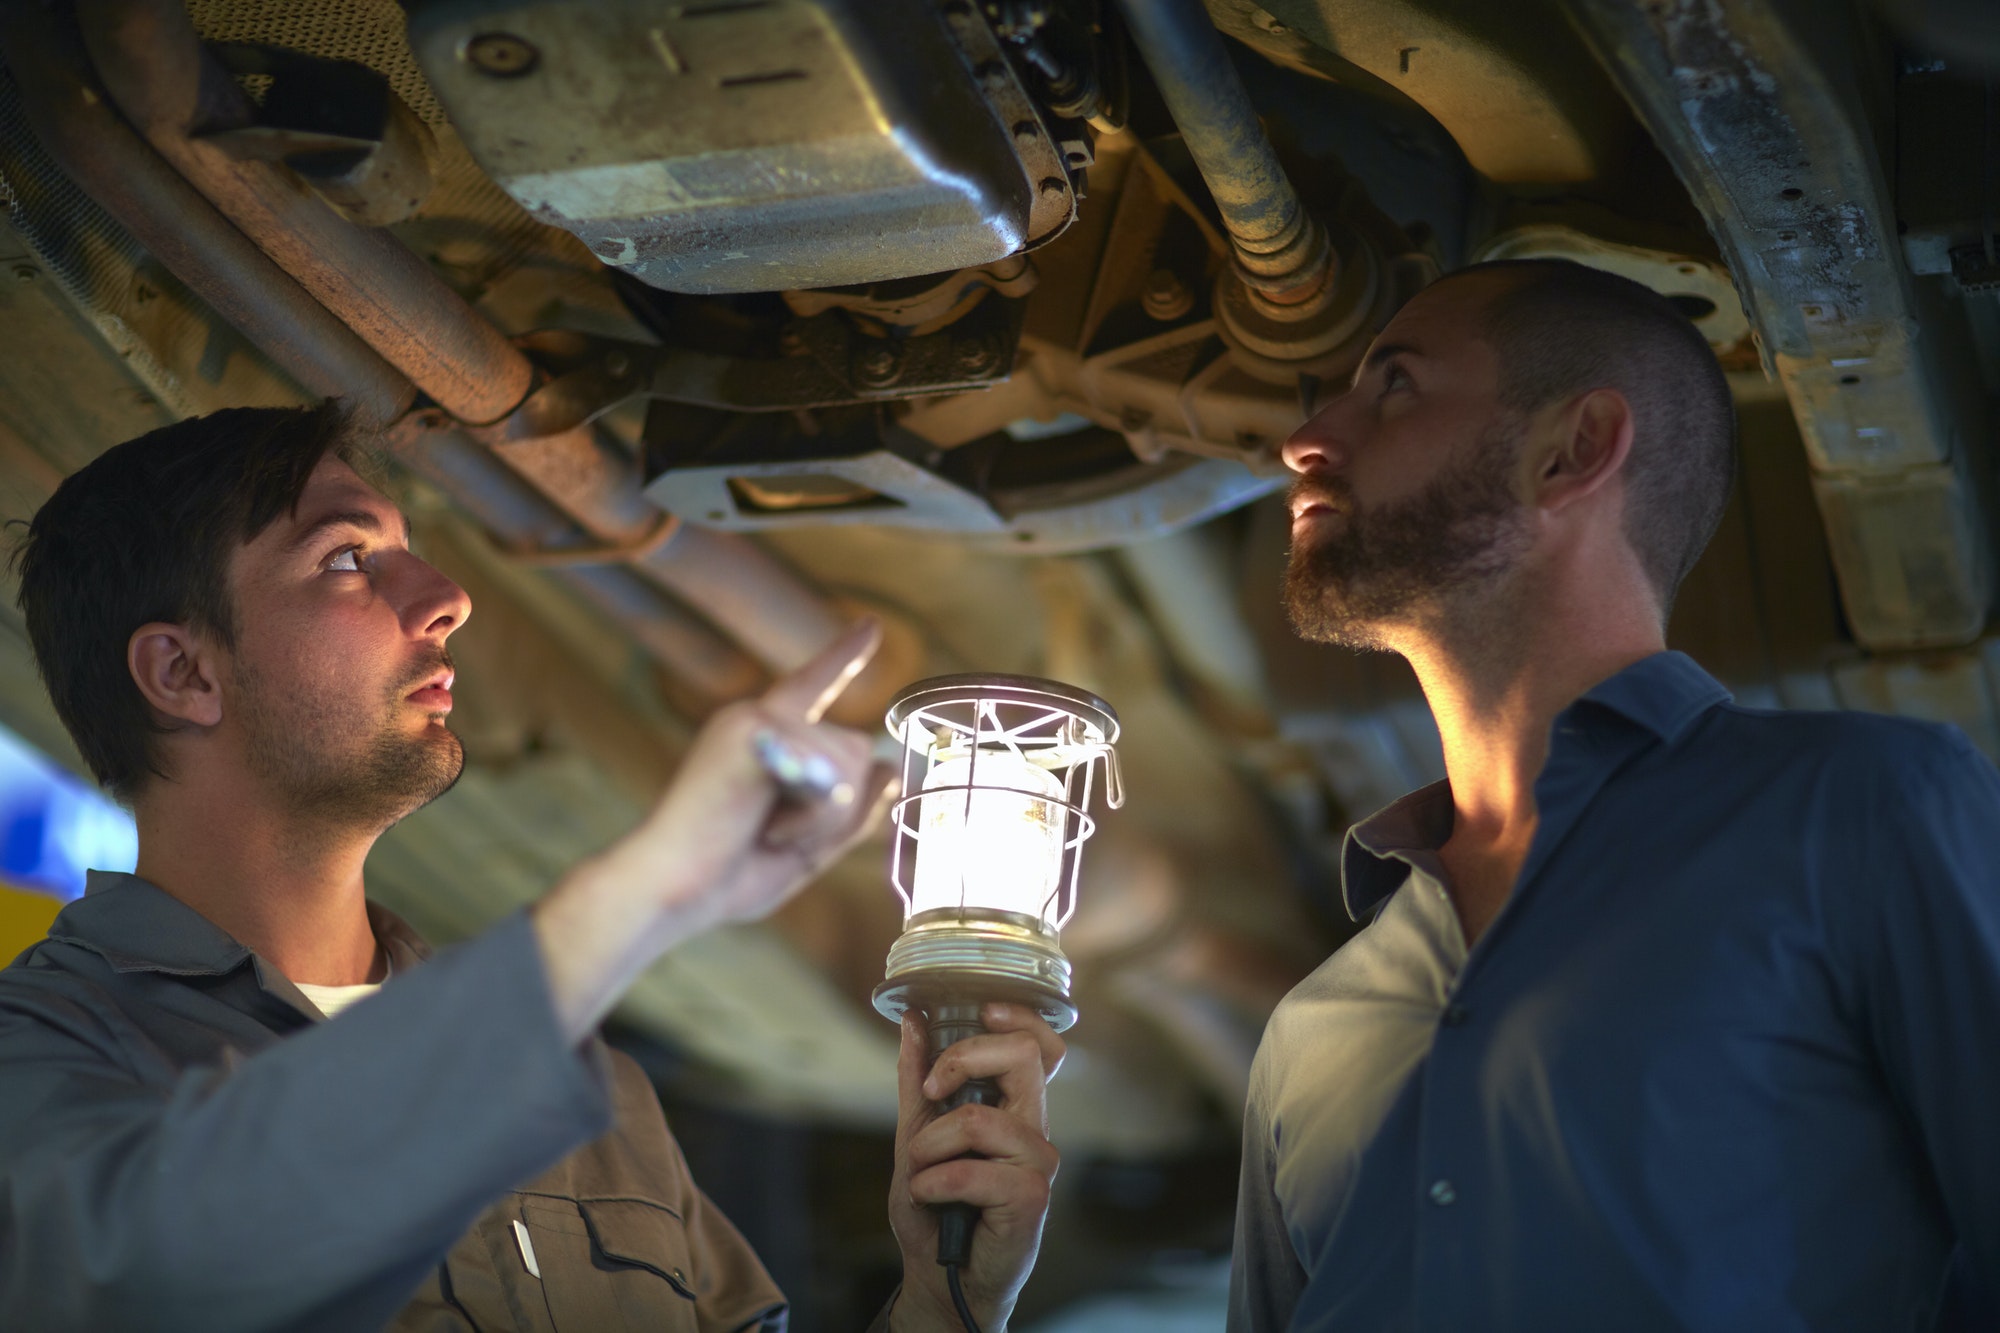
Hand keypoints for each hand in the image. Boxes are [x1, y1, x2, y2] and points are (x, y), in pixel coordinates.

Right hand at [534, 618, 896, 1039]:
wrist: (672, 891)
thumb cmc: (727, 877)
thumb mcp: (807, 848)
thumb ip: (849, 811)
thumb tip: (890, 768)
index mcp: (763, 741)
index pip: (813, 689)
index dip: (843, 656)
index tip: (871, 626)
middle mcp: (758, 718)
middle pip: (856, 748)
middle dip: (841, 808)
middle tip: (776, 837)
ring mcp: (753, 717)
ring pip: (850, 762)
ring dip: (823, 817)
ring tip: (766, 833)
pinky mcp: (752, 727)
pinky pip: (827, 773)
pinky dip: (810, 816)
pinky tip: (765, 828)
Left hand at [888, 1004, 1064, 1331]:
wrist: (938, 1276)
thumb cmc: (935, 1207)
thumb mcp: (915, 1134)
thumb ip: (918, 1080)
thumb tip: (912, 1019)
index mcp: (1014, 1107)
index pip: (1044, 1046)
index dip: (1020, 1017)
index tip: (981, 1010)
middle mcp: (1034, 1129)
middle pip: (1025, 1056)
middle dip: (964, 1060)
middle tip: (933, 1090)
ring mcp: (1038, 1163)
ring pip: (980, 1118)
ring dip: (929, 1145)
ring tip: (920, 1172)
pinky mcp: (1031, 1198)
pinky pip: (971, 1170)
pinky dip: (933, 1182)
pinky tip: (929, 1197)